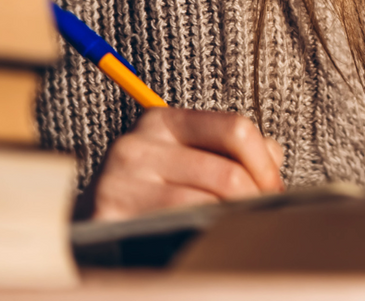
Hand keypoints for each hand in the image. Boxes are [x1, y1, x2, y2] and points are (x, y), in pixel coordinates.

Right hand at [85, 107, 286, 220]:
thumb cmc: (150, 192)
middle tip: (266, 218)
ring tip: (242, 231)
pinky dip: (204, 237)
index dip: (265, 163)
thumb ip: (229, 151)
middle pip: (227, 173)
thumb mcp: (184, 158)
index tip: (275, 188)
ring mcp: (121, 183)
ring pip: (206, 205)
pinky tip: (209, 243)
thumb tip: (273, 157)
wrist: (90, 227)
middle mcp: (137, 146)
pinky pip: (177, 230)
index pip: (234, 128)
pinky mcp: (112, 219)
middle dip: (257, 200)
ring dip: (235, 222)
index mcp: (161, 121)